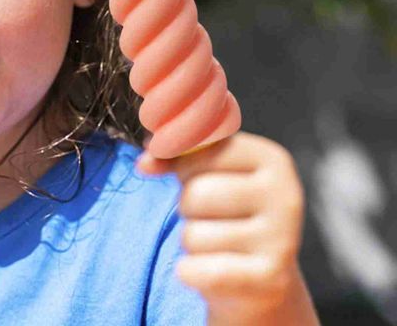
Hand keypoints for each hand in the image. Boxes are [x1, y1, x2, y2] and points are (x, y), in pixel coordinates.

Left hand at [136, 131, 319, 325]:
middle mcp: (284, 195)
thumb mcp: (204, 172)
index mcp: (271, 159)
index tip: (185, 174)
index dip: (180, 163)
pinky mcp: (270, 280)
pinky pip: (199, 270)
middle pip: (196, 193)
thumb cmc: (225, 211)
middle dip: (187, 207)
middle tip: (210, 218)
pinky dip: (190, 272)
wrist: (258, 278)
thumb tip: (144, 162)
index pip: (202, 148)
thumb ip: (173, 156)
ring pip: (193, 235)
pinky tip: (207, 270)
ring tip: (216, 245)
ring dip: (191, 242)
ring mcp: (282, 239)